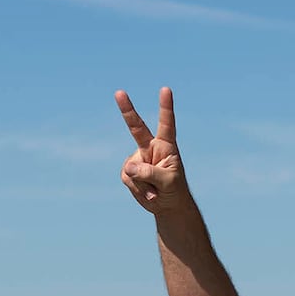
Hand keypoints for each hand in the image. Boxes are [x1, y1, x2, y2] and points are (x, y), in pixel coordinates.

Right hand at [115, 87, 186, 213]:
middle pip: (136, 127)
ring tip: (156, 191)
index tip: (166, 90)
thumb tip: (128, 168)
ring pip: (132, 169)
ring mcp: (137, 158)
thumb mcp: (168, 182)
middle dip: (127, 109)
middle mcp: (150, 148)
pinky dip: (137, 189)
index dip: (165, 107)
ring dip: (143, 184)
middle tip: (119, 92)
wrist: (168, 205)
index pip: (166, 124)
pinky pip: (127, 178)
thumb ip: (150, 172)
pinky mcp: (128, 171)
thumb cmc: (175, 190)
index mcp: (166, 146)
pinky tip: (148, 193)